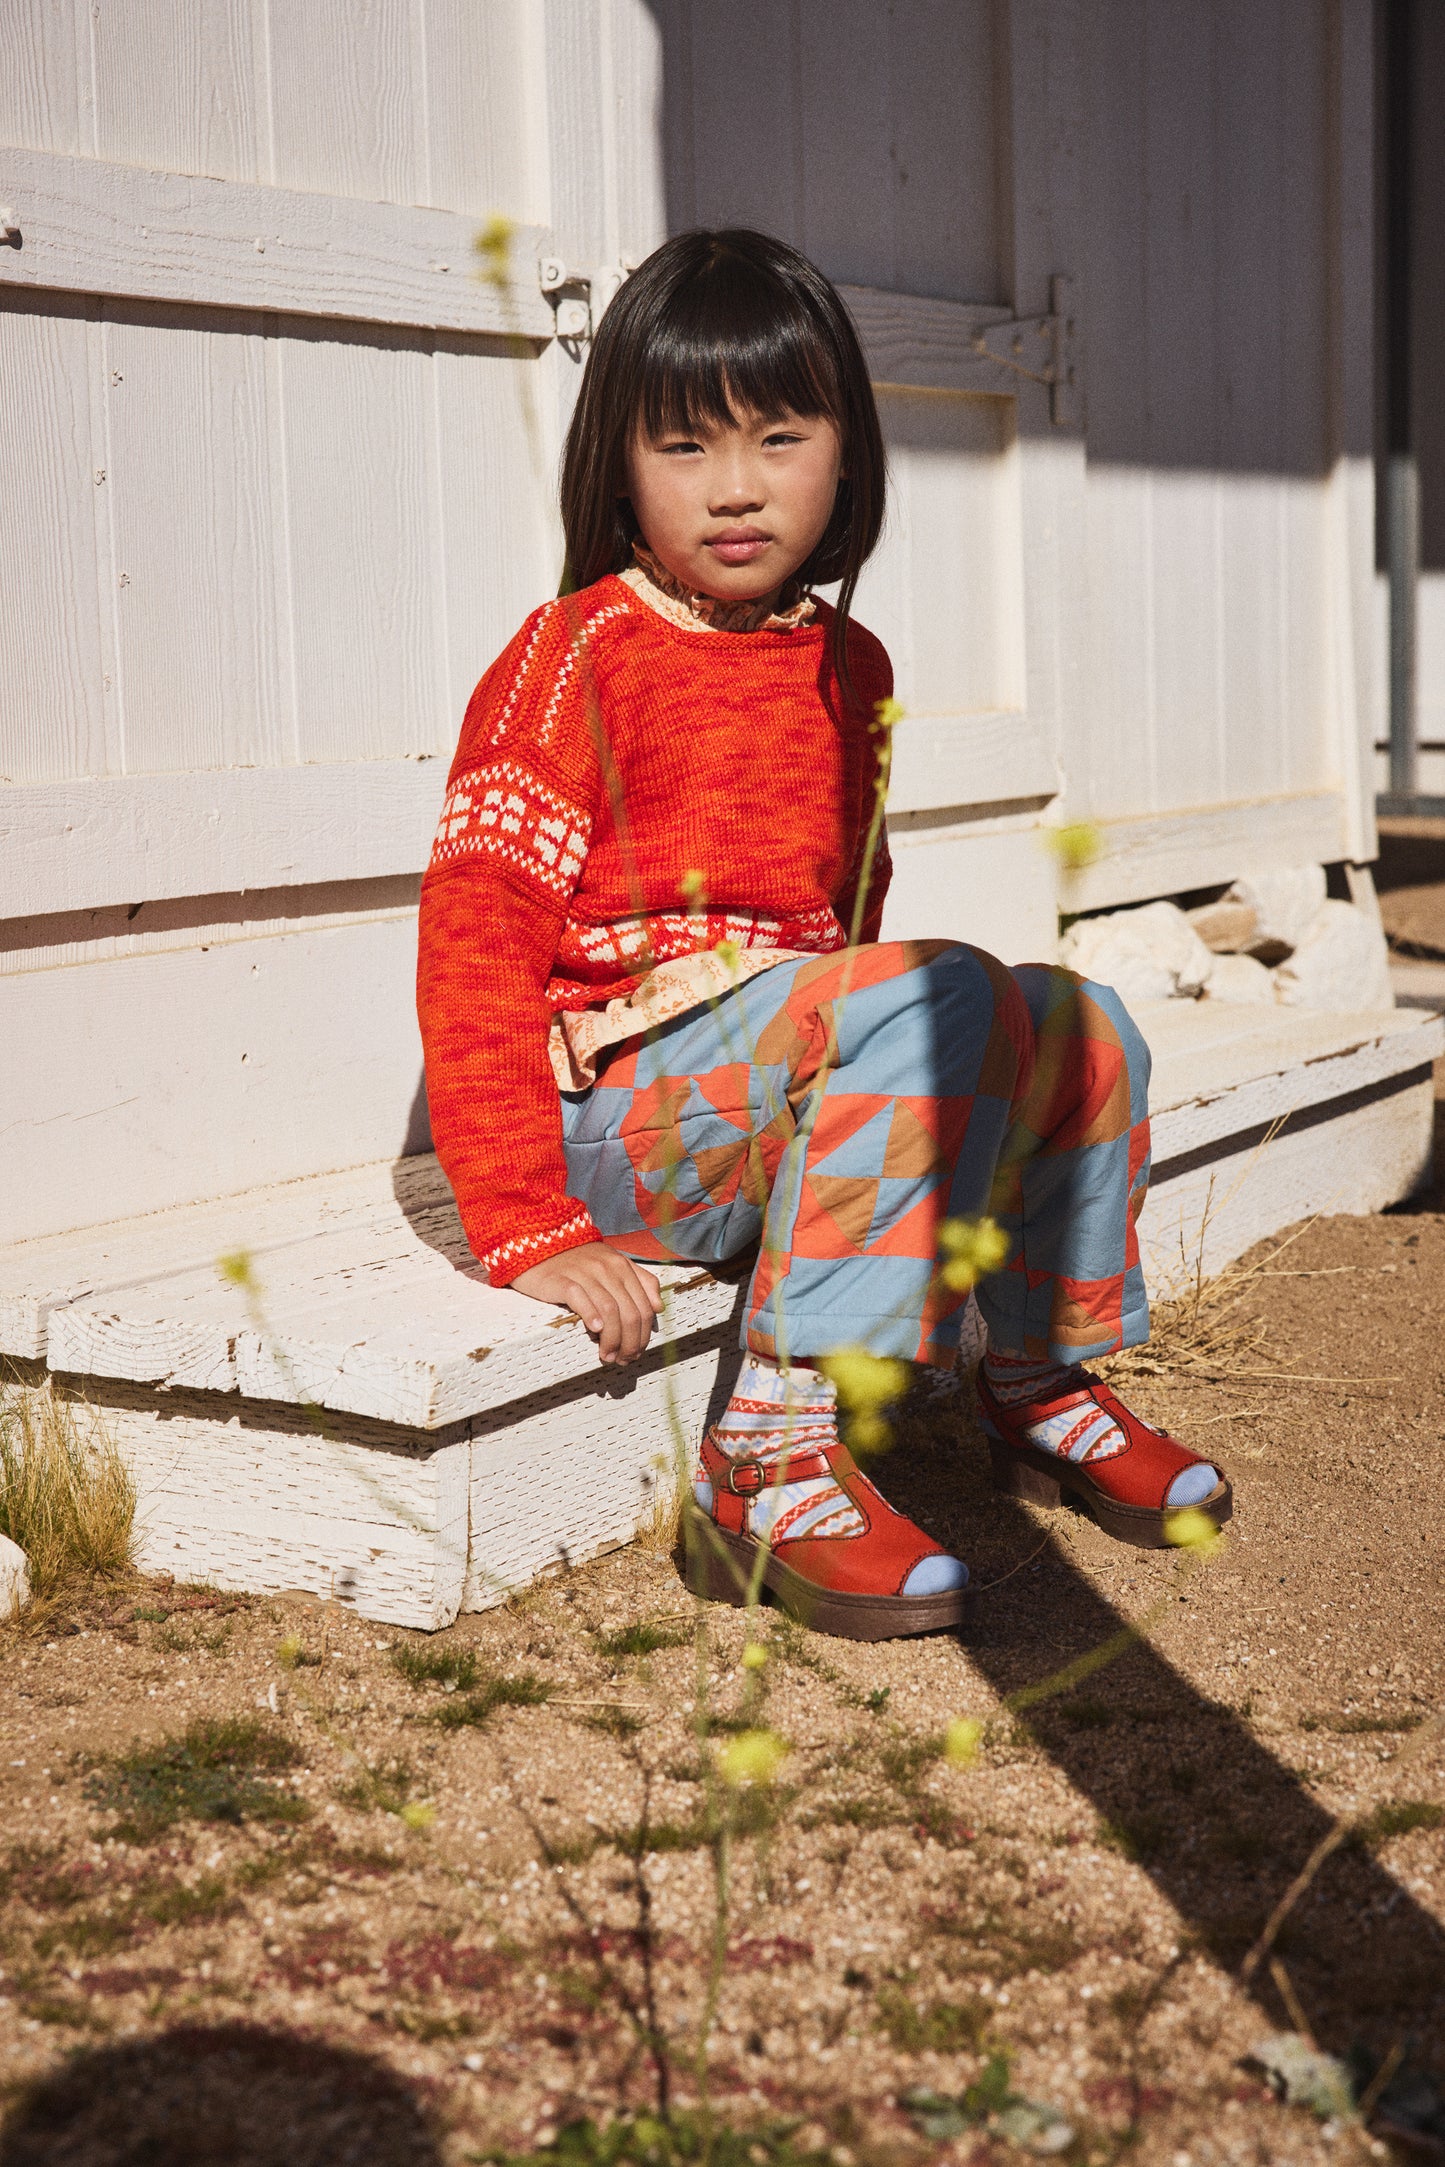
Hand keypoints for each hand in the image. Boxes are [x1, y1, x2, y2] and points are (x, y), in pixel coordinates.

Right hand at [511, 1244, 662, 1365]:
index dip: (643, 1335)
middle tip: (624, 1359)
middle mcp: (607, 1268)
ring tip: (608, 1356)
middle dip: (630, 1342)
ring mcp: (584, 1273)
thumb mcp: (613, 1263)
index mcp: (623, 1266)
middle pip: (629, 1313)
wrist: (539, 1243)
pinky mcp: (561, 1280)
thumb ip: (640, 1280)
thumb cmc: (578, 1260)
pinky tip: (594, 1331)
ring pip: (609, 1310)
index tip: (636, 1352)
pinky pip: (580, 1298)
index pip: (644, 1307)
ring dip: (612, 1339)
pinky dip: (590, 1315)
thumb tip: (658, 1307)